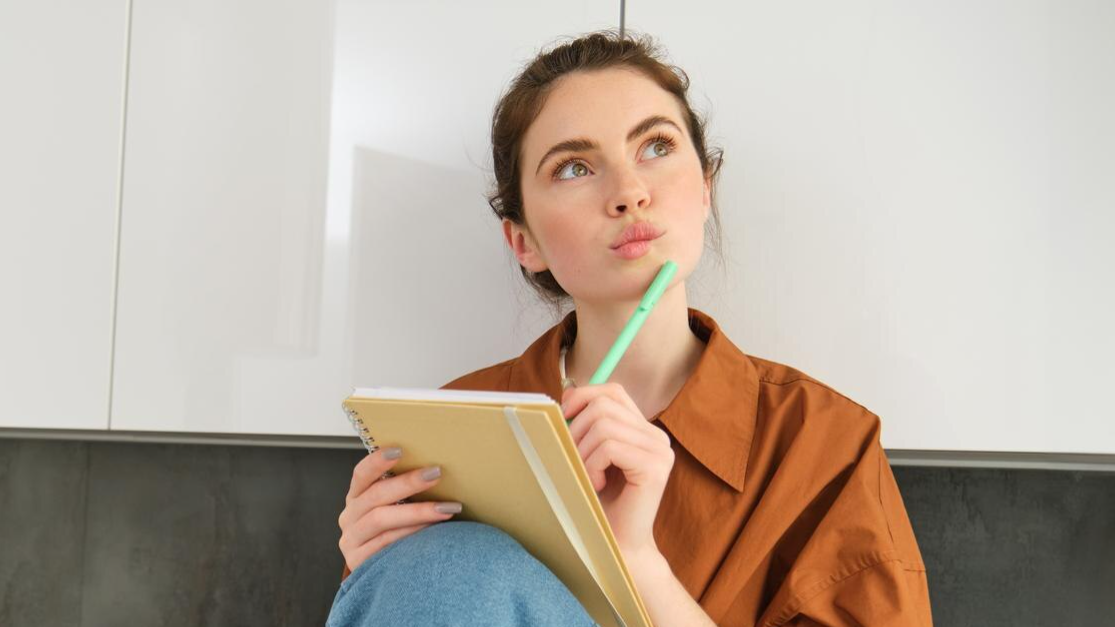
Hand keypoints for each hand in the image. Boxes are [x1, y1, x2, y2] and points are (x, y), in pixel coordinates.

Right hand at [337, 448, 461, 572]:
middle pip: (376, 495)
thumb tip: (436, 468)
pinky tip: (432, 531)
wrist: (385, 574)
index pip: (361, 474)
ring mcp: (351, 540)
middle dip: (408, 483)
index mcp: (356, 497)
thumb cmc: (397, 532)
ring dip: (417, 511)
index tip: (400, 449)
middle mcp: (349, 517)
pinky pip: (386, 543)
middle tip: (436, 473)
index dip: (377, 461)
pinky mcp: (358, 561)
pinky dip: (411, 535)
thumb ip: (403, 491)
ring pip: (381, 519)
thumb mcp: (394, 508)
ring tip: (446, 507)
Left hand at [562, 383, 674, 561]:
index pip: (614, 392)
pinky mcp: (655, 467)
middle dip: (577, 430)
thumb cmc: (598, 503)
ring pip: (604, 425)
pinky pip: (610, 447)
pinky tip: (597, 485)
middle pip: (604, 405)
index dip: (584, 396)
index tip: (564, 415)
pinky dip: (592, 465)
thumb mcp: (589, 456)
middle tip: (573, 460)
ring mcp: (660, 451)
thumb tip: (564, 396)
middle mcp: (657, 436)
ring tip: (586, 476)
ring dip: (583, 452)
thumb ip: (586, 427)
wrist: (617, 546)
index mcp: (643, 430)